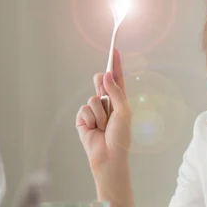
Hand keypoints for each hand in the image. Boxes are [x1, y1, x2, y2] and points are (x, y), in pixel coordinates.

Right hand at [76, 49, 131, 171]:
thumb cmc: (120, 137)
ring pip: (93, 98)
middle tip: (104, 94)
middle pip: (100, 82)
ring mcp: (94, 110)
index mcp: (119, 100)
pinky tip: (94, 129)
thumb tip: (106, 75)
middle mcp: (106, 103)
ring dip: (100, 113)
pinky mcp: (83, 118)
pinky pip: (85, 109)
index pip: (117, 79)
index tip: (115, 50)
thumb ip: (116, 92)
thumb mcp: (123, 112)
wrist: (108, 156)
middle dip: (101, 84)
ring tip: (103, 126)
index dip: (115, 65)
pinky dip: (91, 119)